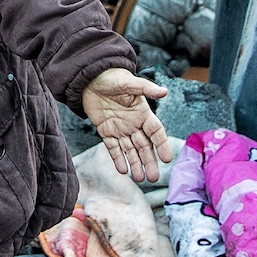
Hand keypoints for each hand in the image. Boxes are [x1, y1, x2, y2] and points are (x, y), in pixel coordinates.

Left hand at [82, 67, 171, 181]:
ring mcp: (120, 129)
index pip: (156, 132)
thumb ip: (146, 88)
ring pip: (130, 150)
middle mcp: (134, 123)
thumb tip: (164, 91)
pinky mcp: (106, 131)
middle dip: (149, 162)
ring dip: (135, 164)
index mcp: (143, 113)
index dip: (162, 145)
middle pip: (144, 146)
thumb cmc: (112, 77)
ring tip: (140, 178)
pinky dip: (118, 159)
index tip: (167, 159)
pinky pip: (113, 148)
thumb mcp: (129, 82)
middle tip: (154, 178)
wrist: (90, 78)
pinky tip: (123, 170)